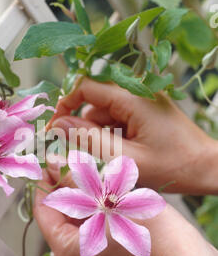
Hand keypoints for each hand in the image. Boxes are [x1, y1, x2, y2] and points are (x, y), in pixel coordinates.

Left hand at [33, 162, 205, 255]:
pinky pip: (92, 235)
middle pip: (60, 219)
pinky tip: (101, 197)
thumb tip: (52, 165)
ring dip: (80, 201)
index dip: (45, 184)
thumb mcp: (106, 198)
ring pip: (77, 226)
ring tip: (86, 177)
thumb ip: (74, 181)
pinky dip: (93, 216)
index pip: (44, 212)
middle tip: (67, 165)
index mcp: (68, 252)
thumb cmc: (148, 231)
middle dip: (64, 191)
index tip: (48, 164)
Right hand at [50, 78, 217, 194]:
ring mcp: (143, 101)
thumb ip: (89, 139)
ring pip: (105, 113)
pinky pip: (119, 118)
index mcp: (133, 97)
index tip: (53, 129)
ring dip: (99, 134)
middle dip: (84, 127)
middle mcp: (137, 92)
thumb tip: (58, 125)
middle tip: (81, 154)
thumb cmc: (174, 166)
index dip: (65, 105)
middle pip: (95, 102)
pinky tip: (120, 154)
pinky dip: (112, 135)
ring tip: (109, 160)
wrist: (209, 169)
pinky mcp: (147, 111)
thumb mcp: (126, 158)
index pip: (86, 87)